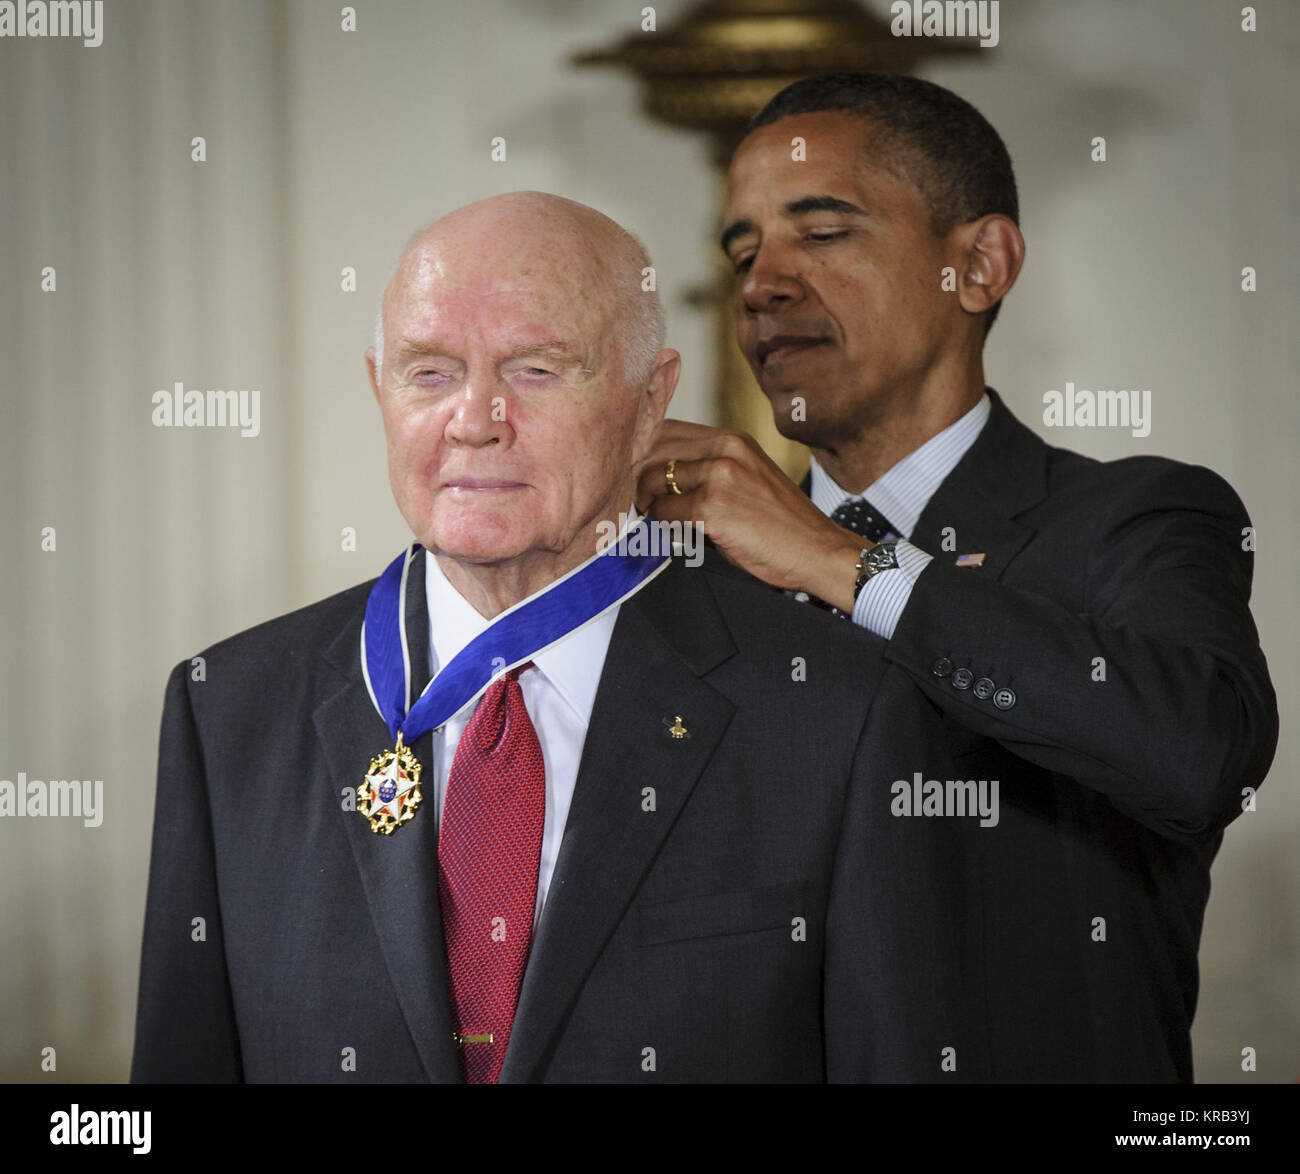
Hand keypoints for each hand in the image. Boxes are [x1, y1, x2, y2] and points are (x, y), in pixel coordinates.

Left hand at [634, 419, 866, 610]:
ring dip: (645, 500)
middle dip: (636, 474)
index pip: (667, 428)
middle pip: (652, 448)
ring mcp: (719, 477)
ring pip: (652, 479)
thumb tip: (658, 478)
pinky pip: (663, 511)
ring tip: (652, 515)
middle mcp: (726, 449)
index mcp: (733, 439)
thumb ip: (709, 469)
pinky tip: (670, 530)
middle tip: (635, 497)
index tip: (632, 470)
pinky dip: (660, 523)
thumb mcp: (748, 478)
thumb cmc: (782, 523)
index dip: (642, 449)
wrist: (817, 550)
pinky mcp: (712, 508)